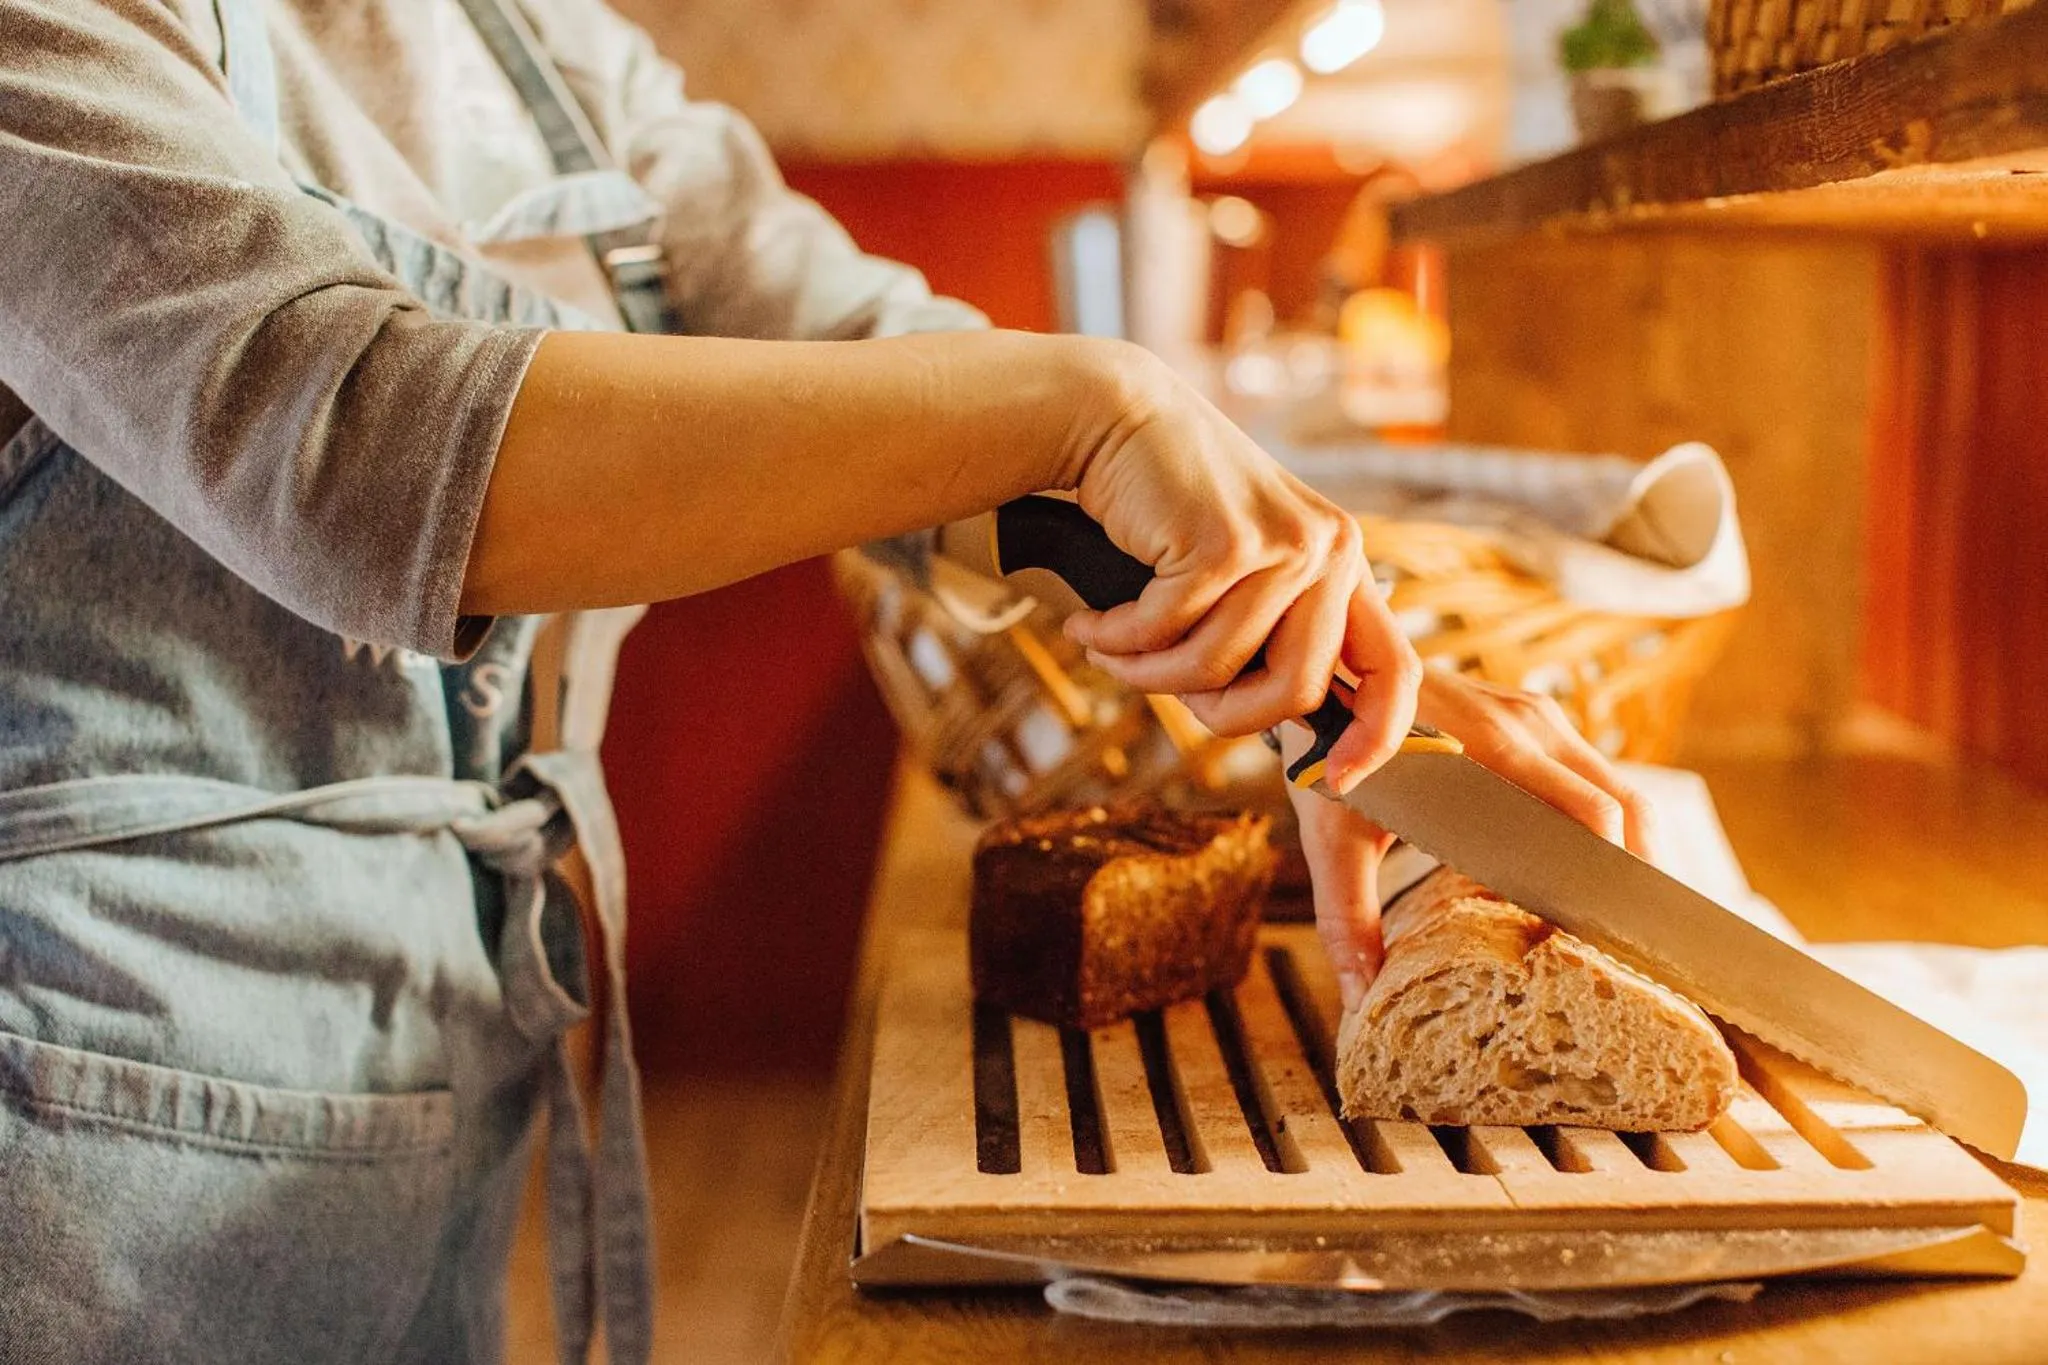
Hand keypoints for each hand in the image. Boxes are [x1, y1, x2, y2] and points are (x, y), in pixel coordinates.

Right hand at [1060, 344, 1422, 780]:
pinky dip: (1117, 640)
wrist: (1112, 420)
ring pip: (1218, 671)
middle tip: (1156, 687)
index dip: (1377, 738)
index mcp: (1343, 561)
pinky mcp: (1223, 543)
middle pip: (1294, 694)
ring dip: (1145, 674)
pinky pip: (1166, 636)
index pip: (1395, 669)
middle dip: (1215, 714)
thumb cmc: (1167, 508)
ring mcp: (1282, 543)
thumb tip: (1286, 731)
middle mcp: (1330, 549)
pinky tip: (1090, 622)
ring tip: (1106, 646)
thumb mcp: (1241, 572)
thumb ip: (1272, 634)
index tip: (1337, 781)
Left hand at [1286, 669, 1661, 1010]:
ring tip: (1620, 919)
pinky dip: (1606, 825)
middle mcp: (1530, 726)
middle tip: (1631, 946)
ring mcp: (1538, 716)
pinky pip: (1592, 775)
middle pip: (1624, 808)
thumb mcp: (1331, 835)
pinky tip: (1590, 876)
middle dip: (1636, 877)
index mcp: (1493, 751)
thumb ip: (1347, 916)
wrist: (1324, 674)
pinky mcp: (1534, 717)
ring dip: (1628, 851)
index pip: (1592, 816)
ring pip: (1619, 790)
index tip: (1606, 943)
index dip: (1609, 881)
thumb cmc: (1327, 751)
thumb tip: (1358, 996)